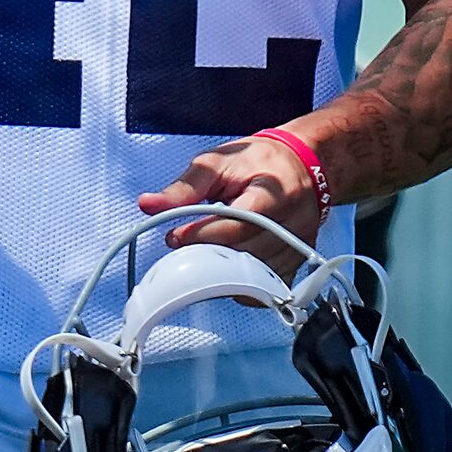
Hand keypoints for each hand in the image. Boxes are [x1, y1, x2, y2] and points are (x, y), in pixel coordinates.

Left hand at [142, 133, 324, 275]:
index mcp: (274, 192)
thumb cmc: (257, 162)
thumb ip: (184, 187)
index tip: (175, 235)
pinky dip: (241, 284)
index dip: (200, 234)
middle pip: (242, 254)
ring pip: (251, 276)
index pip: (236, 225)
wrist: (303, 163)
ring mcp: (298, 245)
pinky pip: (264, 289)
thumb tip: (148, 204)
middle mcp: (293, 222)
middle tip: (187, 245)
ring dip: (222, 270)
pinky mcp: (297, 262)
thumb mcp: (218, 162)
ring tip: (209, 252)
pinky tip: (231, 266)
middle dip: (206, 253)